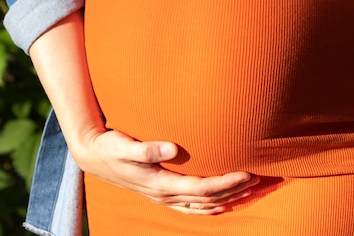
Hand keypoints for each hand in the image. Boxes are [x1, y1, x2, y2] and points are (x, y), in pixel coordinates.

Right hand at [71, 128, 258, 214]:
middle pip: (208, 199)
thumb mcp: (123, 145)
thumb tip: (172, 148)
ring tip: (250, 190)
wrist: (94, 156)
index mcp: (160, 183)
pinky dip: (212, 206)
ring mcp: (164, 197)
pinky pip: (193, 207)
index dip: (226, 183)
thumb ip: (147, 148)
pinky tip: (224, 202)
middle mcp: (165, 194)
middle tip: (259, 178)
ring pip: (204, 206)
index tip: (247, 172)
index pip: (202, 188)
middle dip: (235, 191)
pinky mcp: (162, 194)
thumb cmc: (111, 147)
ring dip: (228, 199)